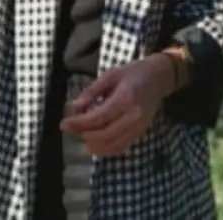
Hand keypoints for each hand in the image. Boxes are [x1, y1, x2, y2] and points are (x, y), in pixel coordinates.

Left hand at [58, 55, 174, 155]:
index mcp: (125, 99)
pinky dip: (107, 149)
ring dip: (94, 145)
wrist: (159, 78)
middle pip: (105, 134)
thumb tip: (74, 107)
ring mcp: (139, 127)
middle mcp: (134, 117)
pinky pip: (122, 146)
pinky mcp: (141, 133)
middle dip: (84, 134)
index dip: (79, 123)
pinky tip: (94, 145)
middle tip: (69, 129)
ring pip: (113, 145)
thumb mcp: (109, 75)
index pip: (98, 118)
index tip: (64, 124)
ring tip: (79, 138)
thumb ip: (92, 91)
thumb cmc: (132, 73)